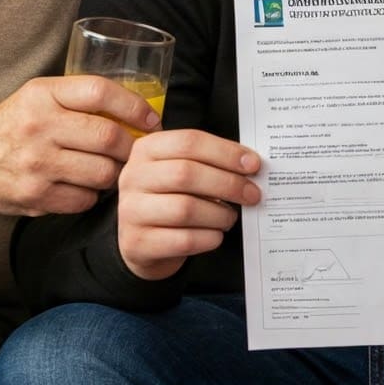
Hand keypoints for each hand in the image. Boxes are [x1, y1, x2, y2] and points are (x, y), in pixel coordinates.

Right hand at [0, 74, 157, 217]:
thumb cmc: (17, 122)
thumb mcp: (41, 95)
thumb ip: (80, 98)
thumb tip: (138, 110)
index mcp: (43, 95)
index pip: (100, 93)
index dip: (135, 106)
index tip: (151, 119)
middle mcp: (39, 128)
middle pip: (109, 137)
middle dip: (132, 146)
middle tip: (136, 150)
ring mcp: (36, 165)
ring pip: (103, 173)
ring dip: (116, 173)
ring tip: (111, 167)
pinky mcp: (34, 197)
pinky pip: (85, 199)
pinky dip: (93, 195)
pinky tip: (85, 185)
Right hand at [115, 127, 263, 280]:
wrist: (143, 240)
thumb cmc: (170, 197)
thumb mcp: (180, 170)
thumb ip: (209, 162)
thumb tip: (249, 165)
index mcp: (147, 149)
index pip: (189, 142)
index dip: (225, 152)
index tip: (252, 164)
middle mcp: (133, 177)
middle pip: (186, 173)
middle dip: (228, 184)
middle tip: (252, 194)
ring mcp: (131, 210)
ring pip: (185, 209)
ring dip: (219, 214)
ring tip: (230, 217)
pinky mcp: (137, 243)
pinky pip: (183, 240)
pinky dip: (209, 237)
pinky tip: (215, 234)